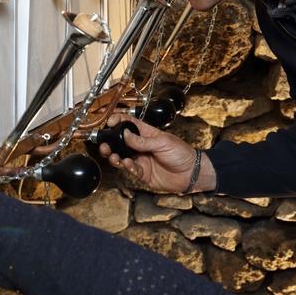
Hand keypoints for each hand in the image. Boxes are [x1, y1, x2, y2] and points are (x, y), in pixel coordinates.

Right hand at [98, 114, 215, 193]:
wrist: (191, 173)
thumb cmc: (181, 153)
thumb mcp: (162, 142)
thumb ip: (142, 140)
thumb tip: (125, 134)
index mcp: (146, 134)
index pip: (129, 124)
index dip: (118, 121)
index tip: (110, 122)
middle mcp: (141, 147)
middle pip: (120, 143)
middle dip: (110, 144)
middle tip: (104, 145)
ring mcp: (141, 160)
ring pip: (122, 157)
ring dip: (115, 157)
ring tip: (114, 157)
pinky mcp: (143, 173)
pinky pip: (130, 170)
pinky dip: (127, 167)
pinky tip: (129, 165)